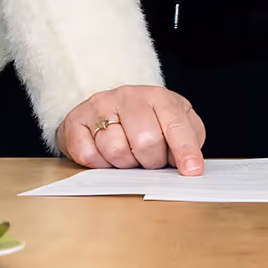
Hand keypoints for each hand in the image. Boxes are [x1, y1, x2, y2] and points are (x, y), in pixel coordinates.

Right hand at [55, 84, 206, 174]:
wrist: (106, 108)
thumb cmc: (146, 122)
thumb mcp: (173, 124)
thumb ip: (187, 140)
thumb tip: (191, 165)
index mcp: (159, 97)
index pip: (175, 124)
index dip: (185, 150)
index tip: (191, 171)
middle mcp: (129, 96)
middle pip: (146, 141)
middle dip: (151, 161)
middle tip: (149, 161)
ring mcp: (100, 106)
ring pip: (116, 150)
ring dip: (124, 164)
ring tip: (127, 156)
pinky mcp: (76, 121)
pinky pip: (88, 155)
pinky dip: (99, 164)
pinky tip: (104, 156)